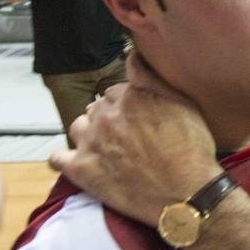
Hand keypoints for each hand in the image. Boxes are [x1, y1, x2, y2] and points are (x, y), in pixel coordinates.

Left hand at [49, 52, 219, 226]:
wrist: (186, 195)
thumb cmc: (191, 151)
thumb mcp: (184, 105)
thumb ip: (152, 78)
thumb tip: (132, 54)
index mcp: (130, 97)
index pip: (116, 92)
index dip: (129, 105)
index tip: (140, 118)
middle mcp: (106, 116)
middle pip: (96, 108)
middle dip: (109, 118)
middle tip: (128, 136)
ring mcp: (90, 142)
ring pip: (77, 128)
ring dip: (89, 134)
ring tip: (108, 149)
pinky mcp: (81, 169)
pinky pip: (58, 158)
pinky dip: (66, 159)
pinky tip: (80, 162)